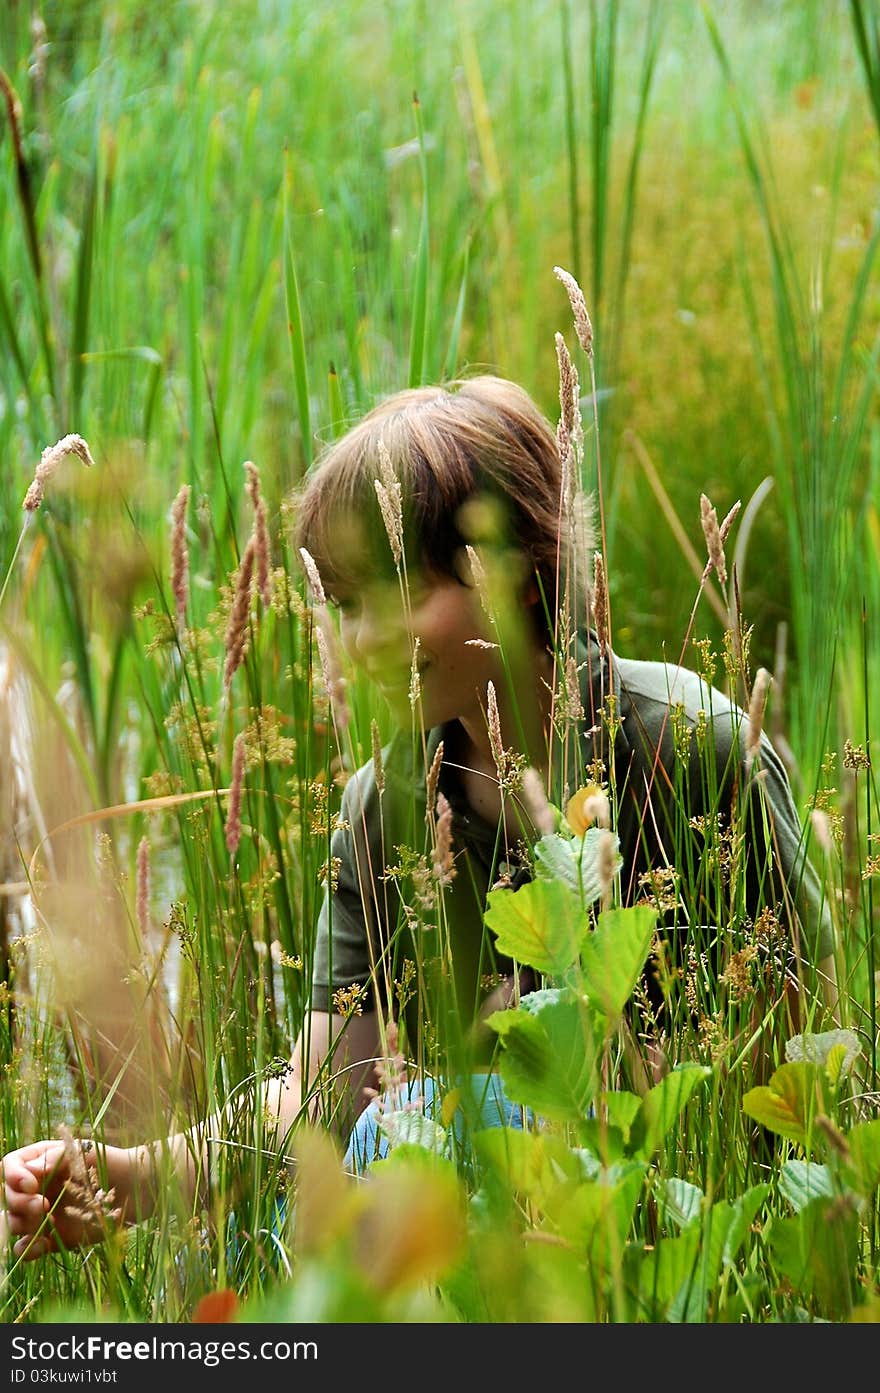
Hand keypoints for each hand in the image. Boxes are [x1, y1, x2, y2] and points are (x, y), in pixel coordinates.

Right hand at [1, 1138, 124, 1260]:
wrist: (133, 1188)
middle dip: (20, 1202)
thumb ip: (55, 1158)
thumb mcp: (83, 1152)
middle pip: (7, 1196)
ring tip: (50, 1220)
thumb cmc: (109, 1163)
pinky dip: (27, 1249)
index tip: (32, 1185)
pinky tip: (44, 1244)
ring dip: (24, 1223)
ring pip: (12, 1222)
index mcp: (39, 1162)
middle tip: (44, 1205)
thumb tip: (29, 1170)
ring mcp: (40, 1214)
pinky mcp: (49, 1237)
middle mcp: (35, 1188)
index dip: (14, 1176)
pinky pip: (24, 1248)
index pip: (10, 1166)